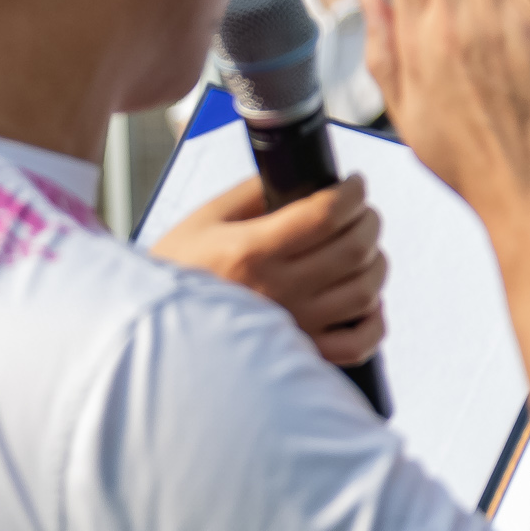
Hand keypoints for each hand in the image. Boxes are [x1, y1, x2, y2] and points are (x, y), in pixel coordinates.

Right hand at [151, 176, 386, 365]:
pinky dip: (374, 322)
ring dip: (375, 265)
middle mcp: (277, 290)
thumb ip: (257, 192)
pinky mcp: (301, 354)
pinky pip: (358, 343)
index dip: (353, 193)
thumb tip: (306, 176)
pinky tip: (366, 302)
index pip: (326, 215)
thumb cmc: (181, 269)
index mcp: (252, 251)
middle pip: (354, 250)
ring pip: (364, 293)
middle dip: (369, 222)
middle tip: (363, 213)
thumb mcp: (207, 219)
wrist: (154, 331)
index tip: (356, 184)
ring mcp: (294, 327)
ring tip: (364, 251)